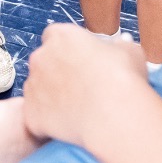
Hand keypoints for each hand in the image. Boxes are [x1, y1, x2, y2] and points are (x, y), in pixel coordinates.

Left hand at [21, 22, 148, 148]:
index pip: (55, 37)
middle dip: (57, 72)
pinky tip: (68, 126)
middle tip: (80, 86)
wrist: (113, 116)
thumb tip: (121, 45)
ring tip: (77, 109)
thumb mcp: (130, 52)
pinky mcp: (31, 113)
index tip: (81, 60)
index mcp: (61, 36)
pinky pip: (36, 116)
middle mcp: (40, 57)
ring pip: (38, 90)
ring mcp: (33, 86)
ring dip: (51, 97)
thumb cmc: (124, 80)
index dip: (68, 49)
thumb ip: (119, 46)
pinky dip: (48, 121)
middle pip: (43, 62)